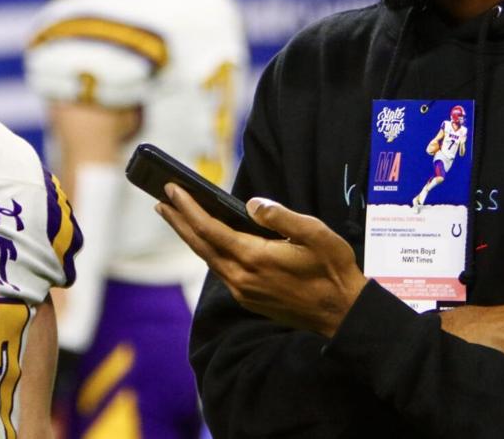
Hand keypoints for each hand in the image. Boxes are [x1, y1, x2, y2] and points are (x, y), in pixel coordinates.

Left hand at [157, 184, 367, 337]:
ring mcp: (243, 291)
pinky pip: (220, 270)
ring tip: (177, 217)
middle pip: (200, 245)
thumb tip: (252, 204)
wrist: (342, 314)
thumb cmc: (333, 271)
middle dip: (179, 221)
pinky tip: (207, 240)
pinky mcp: (249, 299)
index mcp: (254, 258)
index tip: (171, 190)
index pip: (209, 229)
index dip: (188, 208)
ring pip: (208, 258)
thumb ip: (281, 216)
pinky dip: (207, 251)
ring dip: (190, 236)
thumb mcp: (316, 234)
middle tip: (161, 201)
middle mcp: (242, 277)